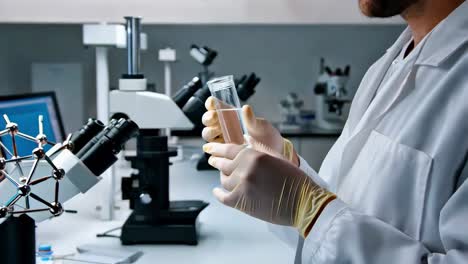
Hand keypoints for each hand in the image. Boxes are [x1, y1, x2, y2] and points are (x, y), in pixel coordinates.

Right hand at [202, 97, 298, 164]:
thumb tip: (246, 108)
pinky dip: (212, 150)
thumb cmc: (268, 138)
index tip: (213, 103)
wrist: (275, 155)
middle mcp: (225, 128)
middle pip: (208, 121)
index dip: (212, 104)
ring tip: (218, 132)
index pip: (217, 107)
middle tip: (215, 117)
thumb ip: (252, 119)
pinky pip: (213, 153)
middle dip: (208, 118)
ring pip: (208, 135)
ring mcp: (223, 142)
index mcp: (232, 117)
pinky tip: (217, 149)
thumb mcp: (261, 127)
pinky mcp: (224, 155)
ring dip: (210, 132)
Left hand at [204, 142, 335, 236]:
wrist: (303, 202)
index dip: (217, 149)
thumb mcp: (276, 157)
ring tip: (223, 177)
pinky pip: (224, 197)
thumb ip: (258, 147)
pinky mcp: (241, 201)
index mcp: (254, 154)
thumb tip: (245, 137)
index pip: (229, 149)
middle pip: (223, 164)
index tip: (210, 148)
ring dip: (223, 178)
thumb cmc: (294, 180)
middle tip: (212, 160)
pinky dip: (219, 194)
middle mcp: (246, 168)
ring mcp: (242, 185)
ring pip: (224, 180)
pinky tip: (217, 191)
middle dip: (217, 162)